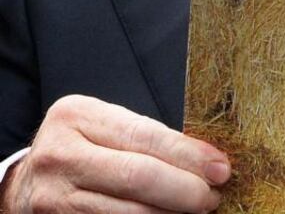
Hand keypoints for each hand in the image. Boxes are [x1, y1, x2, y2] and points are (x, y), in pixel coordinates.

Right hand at [1, 95, 229, 212]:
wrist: (27, 185)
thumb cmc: (82, 151)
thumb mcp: (106, 130)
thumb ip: (149, 139)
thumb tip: (211, 162)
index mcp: (78, 116)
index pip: (147, 136)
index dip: (190, 155)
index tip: (221, 168)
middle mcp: (60, 155)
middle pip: (140, 177)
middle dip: (187, 190)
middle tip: (212, 197)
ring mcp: (54, 197)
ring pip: (130, 213)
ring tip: (194, 211)